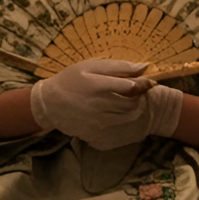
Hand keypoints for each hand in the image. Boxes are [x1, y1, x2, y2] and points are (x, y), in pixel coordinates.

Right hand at [30, 59, 176, 149]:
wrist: (48, 104)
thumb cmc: (70, 80)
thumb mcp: (90, 66)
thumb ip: (118, 67)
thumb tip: (144, 66)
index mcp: (98, 86)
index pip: (131, 86)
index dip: (145, 83)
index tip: (150, 81)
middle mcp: (99, 105)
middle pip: (133, 103)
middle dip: (141, 96)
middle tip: (138, 91)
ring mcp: (97, 122)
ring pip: (129, 117)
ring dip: (135, 109)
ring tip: (129, 101)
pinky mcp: (96, 133)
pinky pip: (120, 128)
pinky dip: (125, 120)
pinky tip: (119, 113)